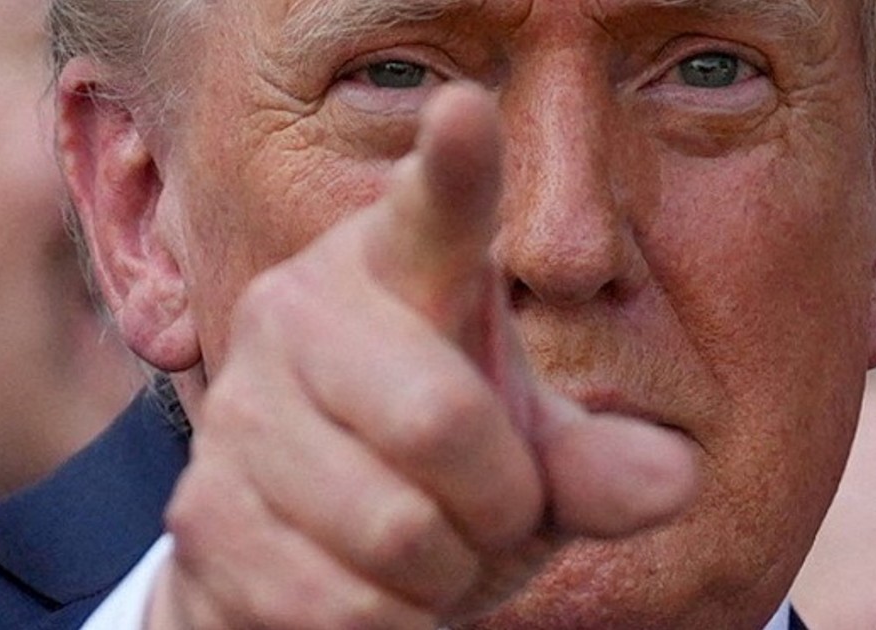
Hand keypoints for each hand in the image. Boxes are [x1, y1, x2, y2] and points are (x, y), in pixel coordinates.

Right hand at [147, 84, 697, 629]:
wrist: (308, 551)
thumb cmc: (440, 476)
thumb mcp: (533, 460)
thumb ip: (599, 465)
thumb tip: (672, 479)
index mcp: (398, 267)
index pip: (435, 210)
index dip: (452, 168)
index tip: (465, 114)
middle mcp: (302, 309)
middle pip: (441, 420)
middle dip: (499, 504)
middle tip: (491, 510)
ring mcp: (242, 408)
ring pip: (398, 530)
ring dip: (446, 574)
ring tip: (430, 552)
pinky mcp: (204, 511)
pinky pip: (339, 604)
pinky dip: (393, 626)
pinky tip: (377, 595)